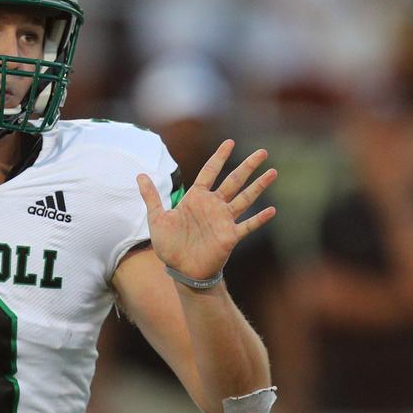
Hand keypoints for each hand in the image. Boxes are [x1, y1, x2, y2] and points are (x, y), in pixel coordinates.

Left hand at [137, 140, 276, 280]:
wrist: (181, 270)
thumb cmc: (169, 245)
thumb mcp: (157, 218)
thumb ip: (151, 197)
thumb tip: (139, 175)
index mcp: (196, 198)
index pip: (210, 172)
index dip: (219, 157)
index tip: (230, 142)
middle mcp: (213, 206)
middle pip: (234, 181)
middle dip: (247, 166)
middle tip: (263, 152)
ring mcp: (223, 220)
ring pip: (245, 198)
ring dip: (258, 186)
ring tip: (273, 172)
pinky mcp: (230, 236)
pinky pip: (247, 225)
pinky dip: (259, 219)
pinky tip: (272, 210)